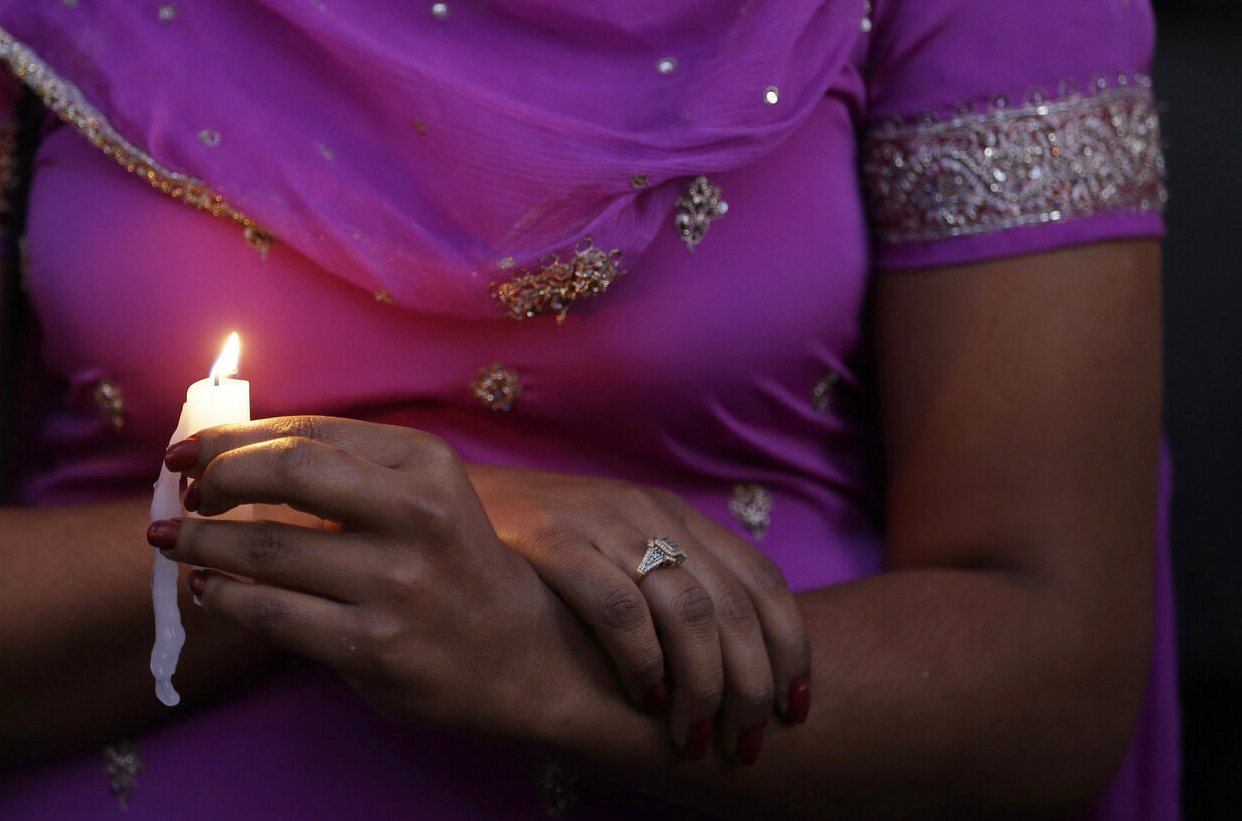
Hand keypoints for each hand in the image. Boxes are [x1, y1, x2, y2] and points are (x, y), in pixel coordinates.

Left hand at [153, 416, 604, 741]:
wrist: (520, 653)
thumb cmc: (448, 562)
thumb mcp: (419, 495)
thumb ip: (342, 470)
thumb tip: (226, 453)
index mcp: (423, 462)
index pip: (306, 432)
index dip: (232, 439)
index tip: (188, 453)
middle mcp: (415, 514)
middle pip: (288, 472)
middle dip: (219, 478)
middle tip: (187, 496)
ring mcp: (395, 584)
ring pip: (267, 549)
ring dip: (203, 543)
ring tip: (177, 541)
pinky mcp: (374, 647)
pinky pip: (273, 614)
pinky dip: (225, 597)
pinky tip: (210, 590)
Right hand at [468, 465, 810, 764]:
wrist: (447, 501)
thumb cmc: (537, 546)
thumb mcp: (617, 551)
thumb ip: (668, 588)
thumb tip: (733, 666)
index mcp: (676, 515)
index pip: (762, 581)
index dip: (790, 649)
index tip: (795, 709)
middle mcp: (650, 513)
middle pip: (733, 606)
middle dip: (750, 685)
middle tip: (745, 742)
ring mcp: (604, 523)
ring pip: (689, 612)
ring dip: (702, 685)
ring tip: (694, 735)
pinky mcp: (553, 539)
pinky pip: (620, 608)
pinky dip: (643, 660)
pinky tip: (644, 699)